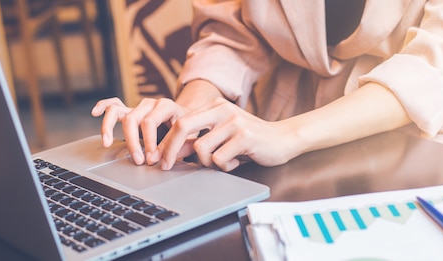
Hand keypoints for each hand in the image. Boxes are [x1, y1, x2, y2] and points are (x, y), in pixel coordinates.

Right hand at [91, 97, 187, 165]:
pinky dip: (103, 106)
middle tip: (138, 161)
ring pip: (117, 111)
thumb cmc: (186, 128)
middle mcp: (150, 104)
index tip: (152, 160)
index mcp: (166, 106)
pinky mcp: (130, 110)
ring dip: (110, 128)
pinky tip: (95, 113)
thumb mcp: (187, 136)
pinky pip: (113, 104)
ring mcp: (138, 106)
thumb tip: (162, 160)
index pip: (150, 123)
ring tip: (107, 143)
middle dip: (133, 143)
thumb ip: (177, 147)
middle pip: (132, 119)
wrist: (187, 117)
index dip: (149, 142)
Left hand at [158, 97, 299, 170]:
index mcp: (214, 105)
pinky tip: (237, 162)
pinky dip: (225, 167)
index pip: (180, 121)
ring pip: (201, 149)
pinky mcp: (245, 137)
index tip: (159, 158)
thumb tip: (169, 153)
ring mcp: (234, 122)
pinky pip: (219, 159)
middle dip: (170, 150)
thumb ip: (198, 140)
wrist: (283, 139)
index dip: (166, 141)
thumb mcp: (221, 135)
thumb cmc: (249, 140)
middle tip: (165, 167)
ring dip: (207, 163)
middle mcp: (222, 109)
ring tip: (223, 161)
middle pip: (183, 127)